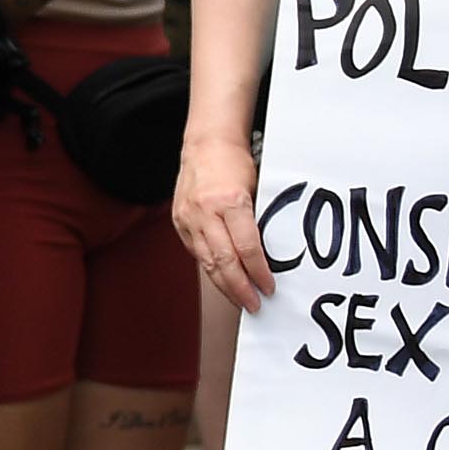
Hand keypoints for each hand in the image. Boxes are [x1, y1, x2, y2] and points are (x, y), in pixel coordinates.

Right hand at [171, 132, 272, 308]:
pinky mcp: (179, 221)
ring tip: (238, 298)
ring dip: (224, 285)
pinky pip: (196, 252)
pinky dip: (210, 268)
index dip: (259, 273)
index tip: (268, 287)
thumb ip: (258, 221)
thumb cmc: (234, 163)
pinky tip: (221, 277)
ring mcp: (188, 217)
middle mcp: (205, 212)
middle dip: (240, 288)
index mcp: (229, 201)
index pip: (247, 248)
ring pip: (206, 262)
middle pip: (223, 261)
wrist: (205, 145)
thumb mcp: (256, 189)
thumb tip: (269, 255)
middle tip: (253, 304)